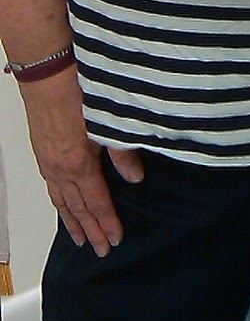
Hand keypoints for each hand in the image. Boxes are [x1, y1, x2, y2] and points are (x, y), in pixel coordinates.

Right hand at [21, 66, 142, 255]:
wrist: (47, 70)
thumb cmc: (76, 89)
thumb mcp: (109, 120)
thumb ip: (123, 152)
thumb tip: (136, 177)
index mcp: (79, 164)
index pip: (97, 202)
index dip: (107, 222)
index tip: (115, 239)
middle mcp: (61, 169)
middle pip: (78, 208)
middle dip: (91, 231)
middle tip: (100, 250)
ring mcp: (49, 162)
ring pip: (62, 201)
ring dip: (73, 221)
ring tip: (82, 238)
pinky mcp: (42, 152)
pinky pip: (51, 188)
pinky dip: (59, 203)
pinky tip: (64, 207)